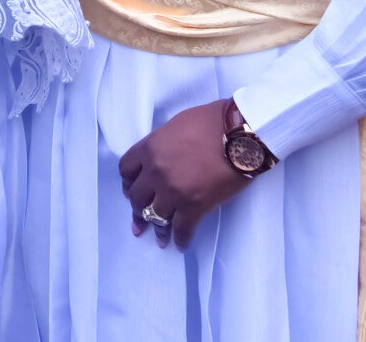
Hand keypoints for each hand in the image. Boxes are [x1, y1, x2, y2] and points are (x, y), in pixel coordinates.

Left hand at [117, 98, 251, 249]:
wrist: (239, 135)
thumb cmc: (211, 122)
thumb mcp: (175, 125)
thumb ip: (161, 143)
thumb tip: (161, 155)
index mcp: (149, 149)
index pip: (125, 170)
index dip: (128, 182)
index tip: (131, 189)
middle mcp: (155, 172)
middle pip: (136, 196)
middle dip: (137, 209)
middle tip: (140, 219)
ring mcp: (173, 191)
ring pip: (155, 216)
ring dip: (157, 229)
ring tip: (159, 239)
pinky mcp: (195, 206)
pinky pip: (181, 229)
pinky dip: (180, 239)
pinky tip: (180, 244)